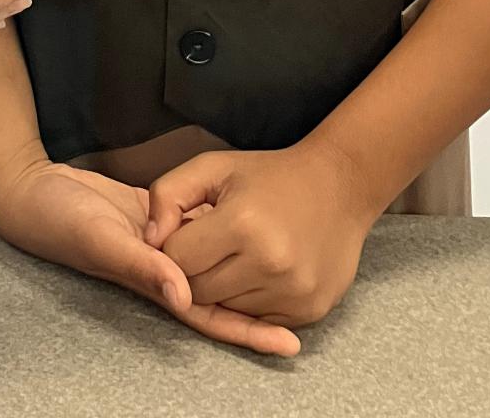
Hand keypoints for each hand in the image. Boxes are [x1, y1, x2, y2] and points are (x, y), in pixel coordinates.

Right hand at [0, 157, 299, 357]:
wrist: (35, 188)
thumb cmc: (60, 220)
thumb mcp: (101, 241)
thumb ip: (141, 267)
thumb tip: (185, 296)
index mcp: (151, 283)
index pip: (209, 314)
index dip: (247, 330)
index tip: (290, 342)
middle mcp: (160, 270)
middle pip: (219, 294)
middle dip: (259, 304)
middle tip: (307, 310)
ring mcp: (158, 244)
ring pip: (211, 260)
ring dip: (244, 265)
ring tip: (291, 267)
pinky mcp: (153, 218)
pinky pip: (195, 229)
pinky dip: (219, 229)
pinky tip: (247, 221)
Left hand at [146, 140, 377, 328]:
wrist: (340, 187)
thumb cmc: (268, 176)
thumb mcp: (212, 168)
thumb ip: (168, 195)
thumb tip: (149, 238)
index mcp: (242, 224)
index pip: (177, 259)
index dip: (173, 244)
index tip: (188, 230)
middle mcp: (269, 264)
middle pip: (198, 290)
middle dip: (193, 270)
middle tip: (210, 244)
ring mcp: (292, 293)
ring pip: (225, 310)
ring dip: (221, 288)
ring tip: (235, 254)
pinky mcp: (308, 312)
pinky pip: (255, 321)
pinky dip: (248, 302)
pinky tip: (257, 271)